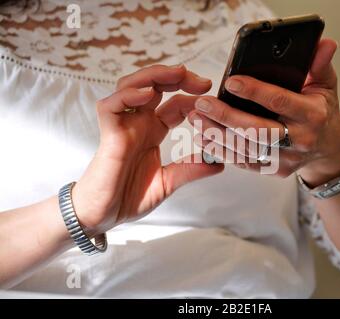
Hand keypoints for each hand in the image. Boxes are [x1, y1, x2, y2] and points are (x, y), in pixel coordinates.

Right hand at [73, 64, 223, 235]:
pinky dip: (128, 95)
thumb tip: (218, 164)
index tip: (212, 100)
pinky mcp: (108, 134)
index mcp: (153, 131)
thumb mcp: (167, 183)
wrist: (103, 216)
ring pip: (132, 86)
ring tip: (179, 74)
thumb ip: (190, 170)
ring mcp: (123, 126)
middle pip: (154, 86)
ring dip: (155, 76)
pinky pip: (112, 106)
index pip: (175, 104)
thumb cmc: (128, 198)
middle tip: (203, 82)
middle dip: (177, 77)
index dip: (194, 99)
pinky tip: (147, 94)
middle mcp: (138, 123)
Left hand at [187, 39, 339, 184]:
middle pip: (258, 130)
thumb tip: (325, 43)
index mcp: (312, 115)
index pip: (280, 101)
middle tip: (202, 104)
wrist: (329, 148)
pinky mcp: (275, 170)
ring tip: (196, 119)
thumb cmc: (322, 111)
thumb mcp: (326, 86)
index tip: (230, 82)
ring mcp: (287, 158)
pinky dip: (223, 152)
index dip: (255, 92)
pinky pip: (245, 163)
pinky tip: (205, 138)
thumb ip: (320, 65)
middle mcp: (300, 139)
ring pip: (247, 149)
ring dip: (218, 134)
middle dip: (226, 117)